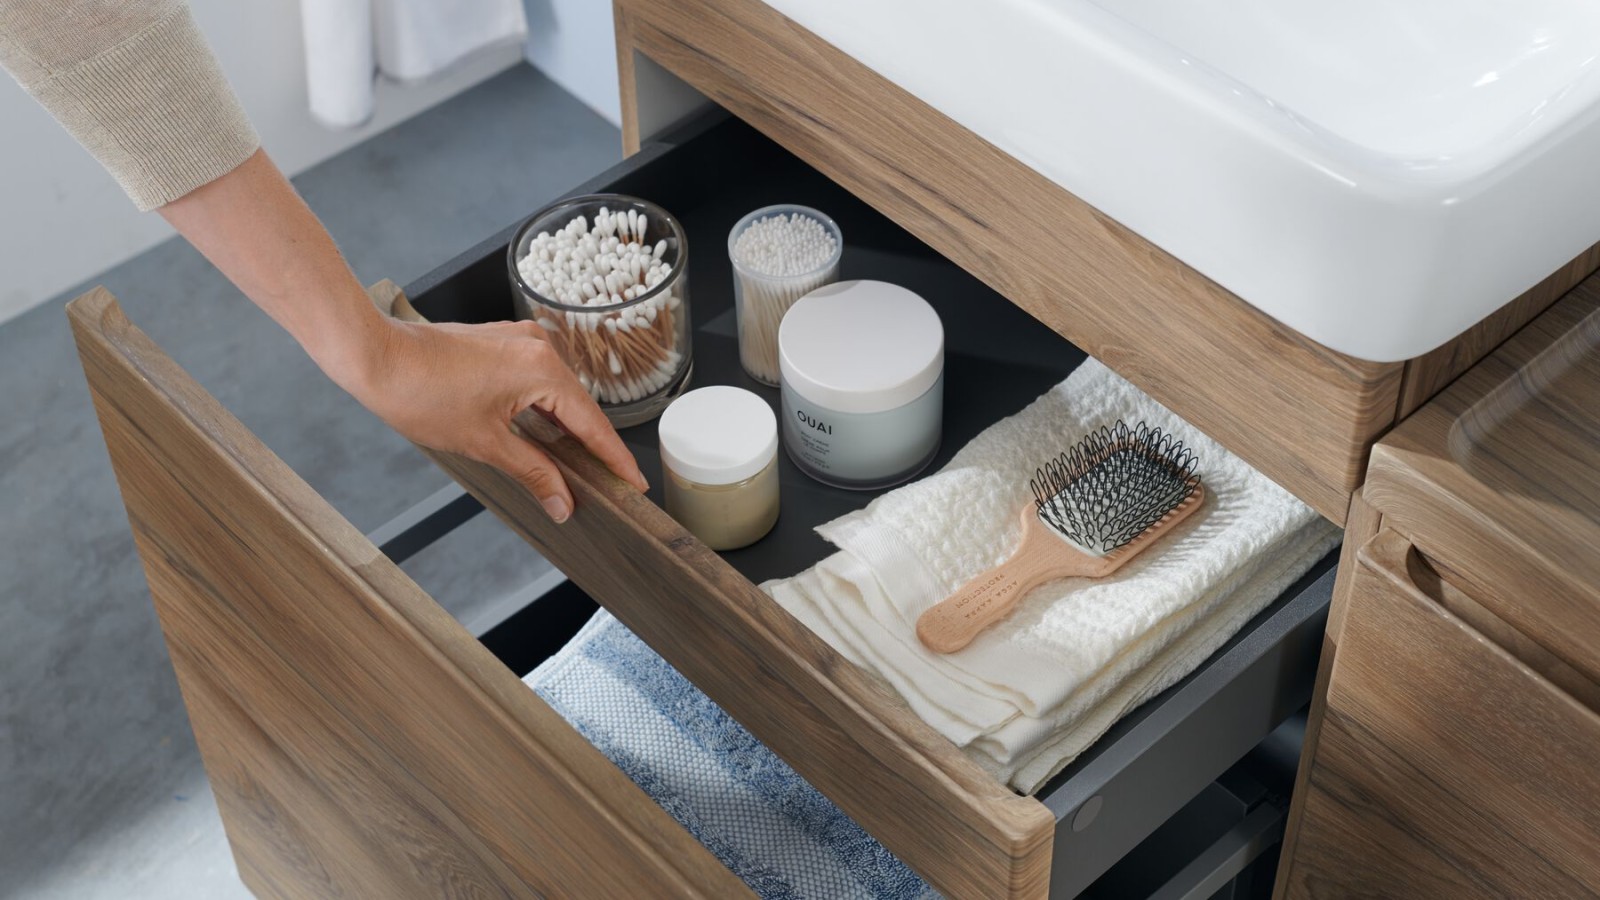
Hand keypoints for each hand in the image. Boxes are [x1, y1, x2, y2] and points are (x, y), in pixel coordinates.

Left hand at [154, 149, 644, 519]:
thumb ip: (533, 473)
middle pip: (580, 408)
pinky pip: (538, 381)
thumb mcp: (485, 444)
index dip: (613, 460)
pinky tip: (544, 437)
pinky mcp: (503, 343)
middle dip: (591, 448)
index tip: (633, 484)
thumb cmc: (420, 394)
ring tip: (578, 469)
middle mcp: (540, 348)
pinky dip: (544, 410)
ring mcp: (521, 341)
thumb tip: (563, 503)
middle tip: (608, 485)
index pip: (592, 425)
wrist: (374, 357)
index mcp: (543, 371)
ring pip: (558, 394)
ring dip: (566, 430)